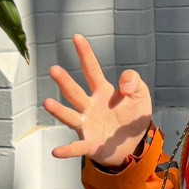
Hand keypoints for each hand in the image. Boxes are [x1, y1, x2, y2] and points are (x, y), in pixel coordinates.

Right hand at [44, 34, 152, 164]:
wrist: (131, 145)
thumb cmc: (131, 117)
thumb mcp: (140, 97)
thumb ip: (135, 83)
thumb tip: (125, 81)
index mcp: (102, 92)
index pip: (92, 70)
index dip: (85, 54)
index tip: (77, 37)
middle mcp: (89, 107)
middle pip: (75, 92)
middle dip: (64, 82)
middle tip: (54, 69)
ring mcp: (86, 125)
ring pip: (70, 116)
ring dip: (58, 110)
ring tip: (47, 103)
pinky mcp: (89, 145)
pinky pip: (77, 147)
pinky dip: (67, 150)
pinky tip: (56, 151)